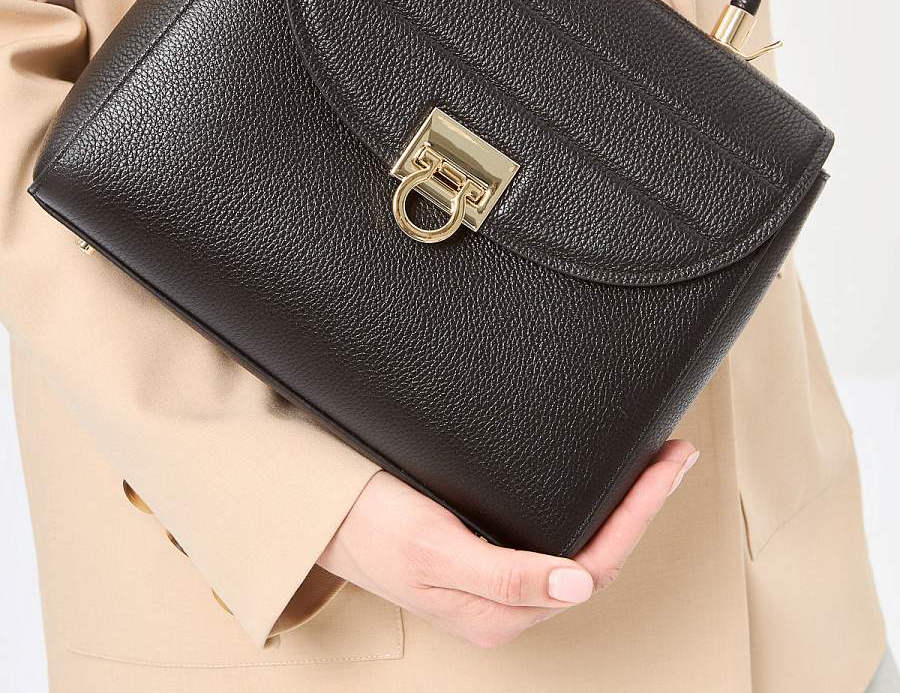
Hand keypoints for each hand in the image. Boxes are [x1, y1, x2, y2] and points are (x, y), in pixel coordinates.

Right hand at [318, 440, 698, 648]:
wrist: (320, 510)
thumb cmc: (368, 529)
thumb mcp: (433, 548)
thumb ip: (504, 574)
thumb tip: (576, 586)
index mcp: (501, 613)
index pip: (595, 567)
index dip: (639, 517)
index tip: (666, 466)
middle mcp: (509, 602)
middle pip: (599, 557)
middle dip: (643, 507)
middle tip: (673, 455)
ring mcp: (500, 578)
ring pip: (582, 547)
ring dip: (622, 506)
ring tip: (651, 464)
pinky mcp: (489, 551)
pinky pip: (555, 534)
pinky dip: (589, 504)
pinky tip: (599, 482)